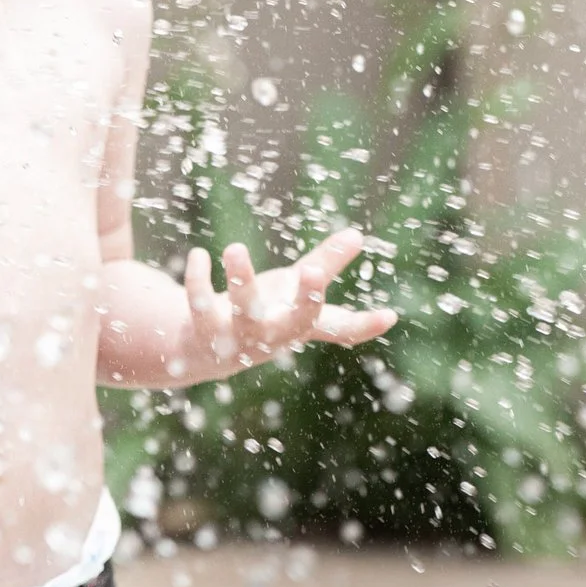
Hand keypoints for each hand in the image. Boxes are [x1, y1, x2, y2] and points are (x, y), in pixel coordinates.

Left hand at [179, 229, 395, 377]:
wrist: (202, 351)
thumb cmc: (258, 314)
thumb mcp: (290, 288)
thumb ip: (323, 264)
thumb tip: (357, 234)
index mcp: (298, 324)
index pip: (339, 329)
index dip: (364, 325)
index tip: (389, 315)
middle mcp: (273, 336)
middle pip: (296, 324)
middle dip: (306, 301)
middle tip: (313, 271)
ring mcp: (239, 337)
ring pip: (243, 314)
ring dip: (240, 280)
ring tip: (235, 248)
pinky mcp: (204, 331)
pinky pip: (199, 305)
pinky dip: (197, 279)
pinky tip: (198, 255)